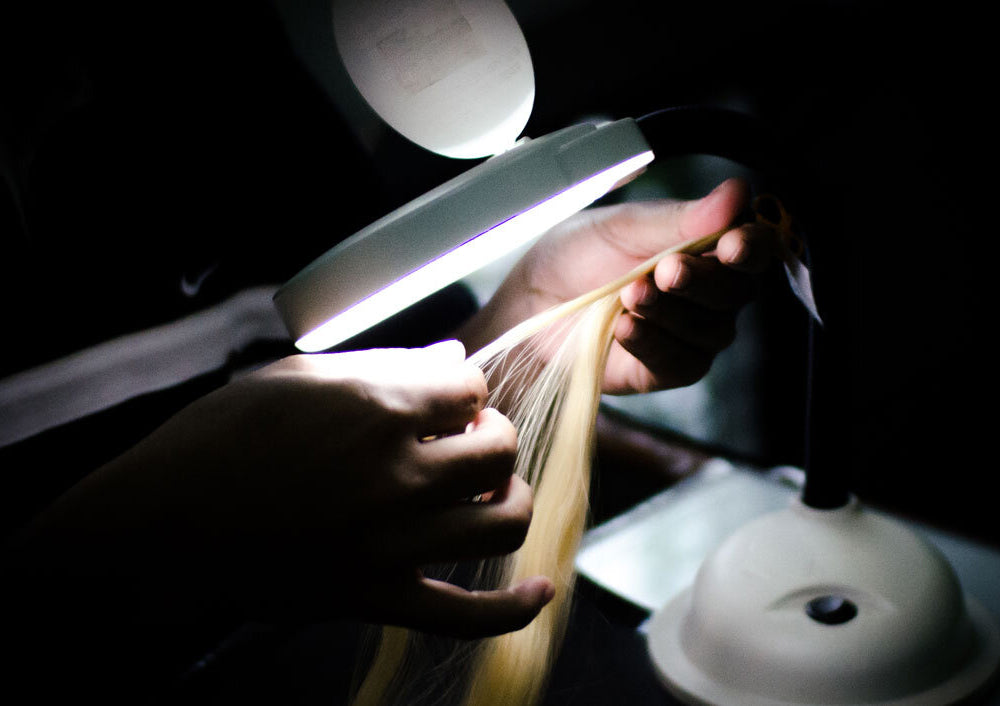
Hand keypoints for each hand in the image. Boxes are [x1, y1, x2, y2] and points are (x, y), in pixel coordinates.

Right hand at [13, 341, 552, 638]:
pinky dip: (513, 609)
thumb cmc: (222, 435)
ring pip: (501, 523)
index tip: (447, 399)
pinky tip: (541, 590)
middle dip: (491, 436)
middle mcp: (397, 476)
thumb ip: (386, 366)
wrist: (163, 518)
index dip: (464, 390)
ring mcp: (391, 543)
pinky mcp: (375, 596)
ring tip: (484, 491)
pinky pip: (465, 615)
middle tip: (464, 438)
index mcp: (378, 410)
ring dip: (505, 499)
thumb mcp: (298, 376)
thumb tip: (451, 357)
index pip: (472, 390)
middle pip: (499, 450)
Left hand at [457, 178, 779, 393]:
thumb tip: (738, 193)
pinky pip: (680, 362)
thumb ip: (680, 218)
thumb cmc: (574, 257)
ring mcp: (689, 334)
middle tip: (665, 270)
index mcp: (704, 246)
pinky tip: (626, 327)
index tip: (732, 245)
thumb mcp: (622, 226)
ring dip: (671, 311)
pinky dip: (654, 343)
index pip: (753, 247)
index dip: (751, 247)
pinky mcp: (665, 370)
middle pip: (738, 291)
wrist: (529, 303)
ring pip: (712, 330)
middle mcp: (707, 291)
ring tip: (630, 295)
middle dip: (702, 280)